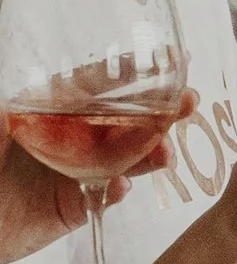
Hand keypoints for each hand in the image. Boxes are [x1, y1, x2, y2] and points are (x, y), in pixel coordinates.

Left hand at [0, 90, 190, 263]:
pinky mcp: (77, 204)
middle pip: (123, 120)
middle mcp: (71, 138)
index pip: (97, 86)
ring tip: (166, 152)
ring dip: (151, 152)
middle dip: (160, 111)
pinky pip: (107, 195)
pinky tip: (121, 186)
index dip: (132, 73)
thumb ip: (20, 109)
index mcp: (51, 112)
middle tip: (188, 103)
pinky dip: (117, 190)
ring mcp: (77, 171)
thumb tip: (51, 83)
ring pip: (126, 157)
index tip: (169, 60)